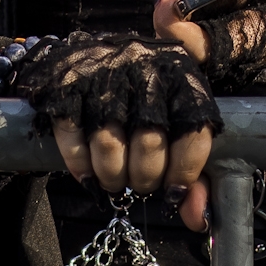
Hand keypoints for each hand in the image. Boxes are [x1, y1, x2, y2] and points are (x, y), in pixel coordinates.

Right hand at [16, 34, 219, 231]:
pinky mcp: (68, 83)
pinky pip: (72, 138)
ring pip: (108, 145)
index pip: (193, 135)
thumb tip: (196, 218)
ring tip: (114, 180)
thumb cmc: (150, 93)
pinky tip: (88, 174)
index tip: (173, 190)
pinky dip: (79, 165)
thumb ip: (198, 170)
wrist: (96, 47)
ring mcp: (104, 74)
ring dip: (111, 177)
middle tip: (140, 183)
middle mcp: (145, 69)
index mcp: (183, 76)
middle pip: (148, 145)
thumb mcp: (183, 117)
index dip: (184, 173)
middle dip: (144, 178)